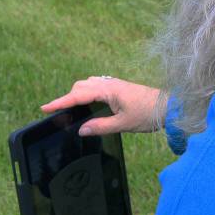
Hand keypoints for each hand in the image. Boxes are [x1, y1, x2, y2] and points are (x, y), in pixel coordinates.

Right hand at [41, 77, 161, 135]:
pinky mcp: (118, 88)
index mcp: (107, 91)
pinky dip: (87, 94)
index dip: (60, 102)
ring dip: (77, 94)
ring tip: (71, 109)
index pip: (77, 96)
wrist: (169, 107)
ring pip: (87, 85)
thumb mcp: (123, 124)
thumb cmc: (148, 114)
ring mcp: (114, 84)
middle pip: (80, 87)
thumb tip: (81, 130)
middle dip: (67, 98)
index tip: (45, 107)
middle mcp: (108, 84)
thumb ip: (100, 127)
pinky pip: (96, 87)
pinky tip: (88, 104)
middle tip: (58, 112)